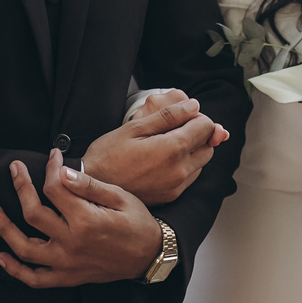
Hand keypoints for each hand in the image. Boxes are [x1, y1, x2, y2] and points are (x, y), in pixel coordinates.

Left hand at [0, 152, 162, 287]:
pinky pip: (34, 279)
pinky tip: (1, 257)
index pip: (54, 188)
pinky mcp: (66, 277)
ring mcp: (66, 263)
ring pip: (24, 247)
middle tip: (14, 169)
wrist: (149, 256)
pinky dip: (14, 270)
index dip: (50, 168)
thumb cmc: (137, 223)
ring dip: (3, 227)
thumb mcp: (120, 197)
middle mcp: (71, 243)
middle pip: (33, 212)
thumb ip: (89, 185)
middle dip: (20, 186)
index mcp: (86, 220)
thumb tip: (63, 172)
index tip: (52, 156)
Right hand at [84, 93, 229, 204]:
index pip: (207, 127)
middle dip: (197, 134)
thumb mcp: (136, 127)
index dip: (196, 117)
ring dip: (192, 150)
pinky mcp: (171, 195)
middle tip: (173, 128)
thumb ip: (169, 115)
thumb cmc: (109, 155)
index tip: (180, 116)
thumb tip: (194, 106)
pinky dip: (184, 165)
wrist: (93, 188)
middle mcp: (180, 170)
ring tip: (165, 144)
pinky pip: (190, 176)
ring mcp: (177, 186)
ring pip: (201, 162)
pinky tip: (163, 160)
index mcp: (173, 149)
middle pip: (208, 145)